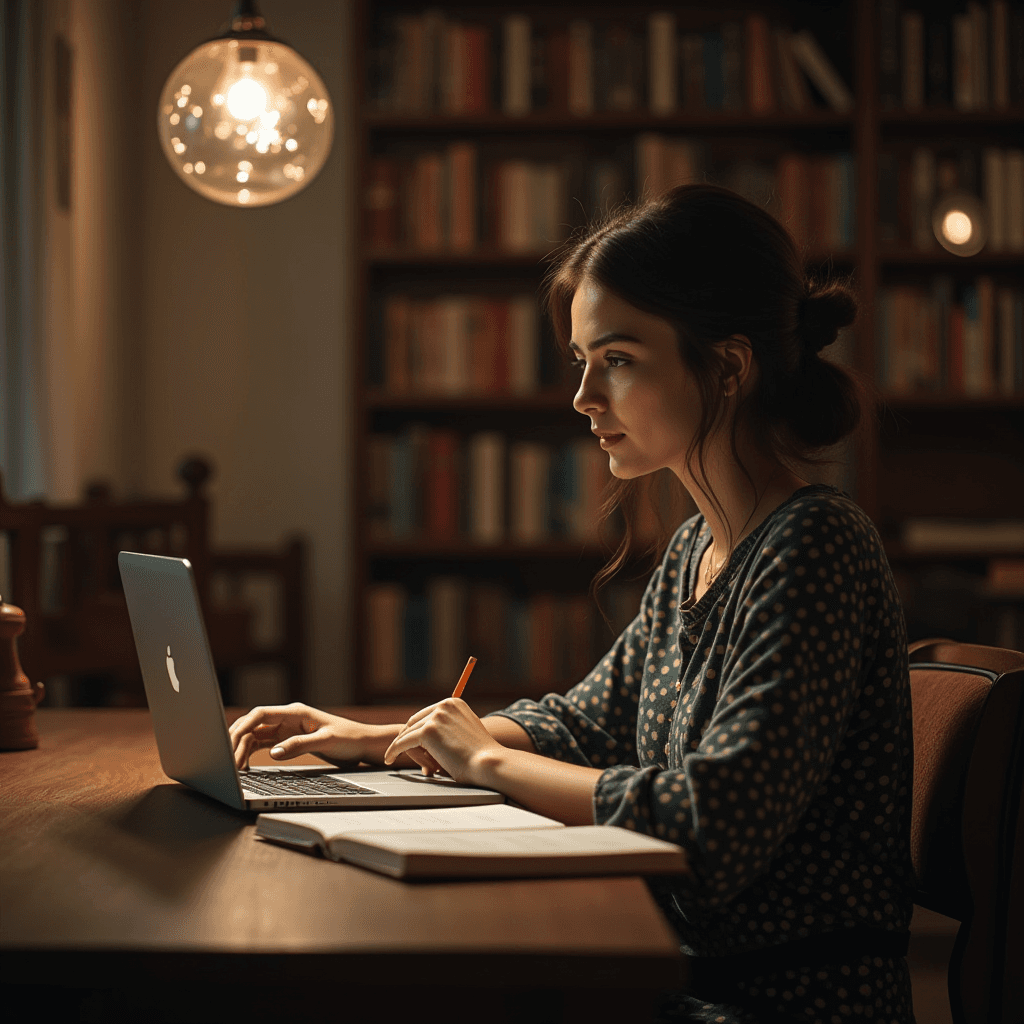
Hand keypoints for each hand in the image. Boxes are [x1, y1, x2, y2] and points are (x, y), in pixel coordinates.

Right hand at [229, 703, 369, 769]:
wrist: (363, 744)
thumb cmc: (349, 739)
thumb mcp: (326, 741)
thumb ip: (299, 745)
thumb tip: (273, 753)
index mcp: (296, 712)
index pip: (261, 714)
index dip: (243, 726)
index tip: (229, 741)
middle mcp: (288, 718)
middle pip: (253, 724)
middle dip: (236, 740)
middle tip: (226, 761)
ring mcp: (286, 729)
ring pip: (254, 735)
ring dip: (241, 748)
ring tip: (232, 768)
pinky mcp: (287, 740)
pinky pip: (262, 745)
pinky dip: (250, 753)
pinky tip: (244, 766)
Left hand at [383, 698, 502, 784]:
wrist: (487, 762)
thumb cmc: (480, 755)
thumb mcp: (467, 732)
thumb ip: (453, 727)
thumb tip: (439, 736)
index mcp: (455, 703)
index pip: (427, 714)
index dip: (417, 728)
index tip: (410, 739)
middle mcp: (444, 705)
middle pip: (415, 720)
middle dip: (406, 736)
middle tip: (399, 749)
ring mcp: (435, 717)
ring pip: (408, 732)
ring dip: (400, 745)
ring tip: (393, 756)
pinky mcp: (427, 731)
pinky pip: (403, 742)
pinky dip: (394, 751)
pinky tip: (390, 758)